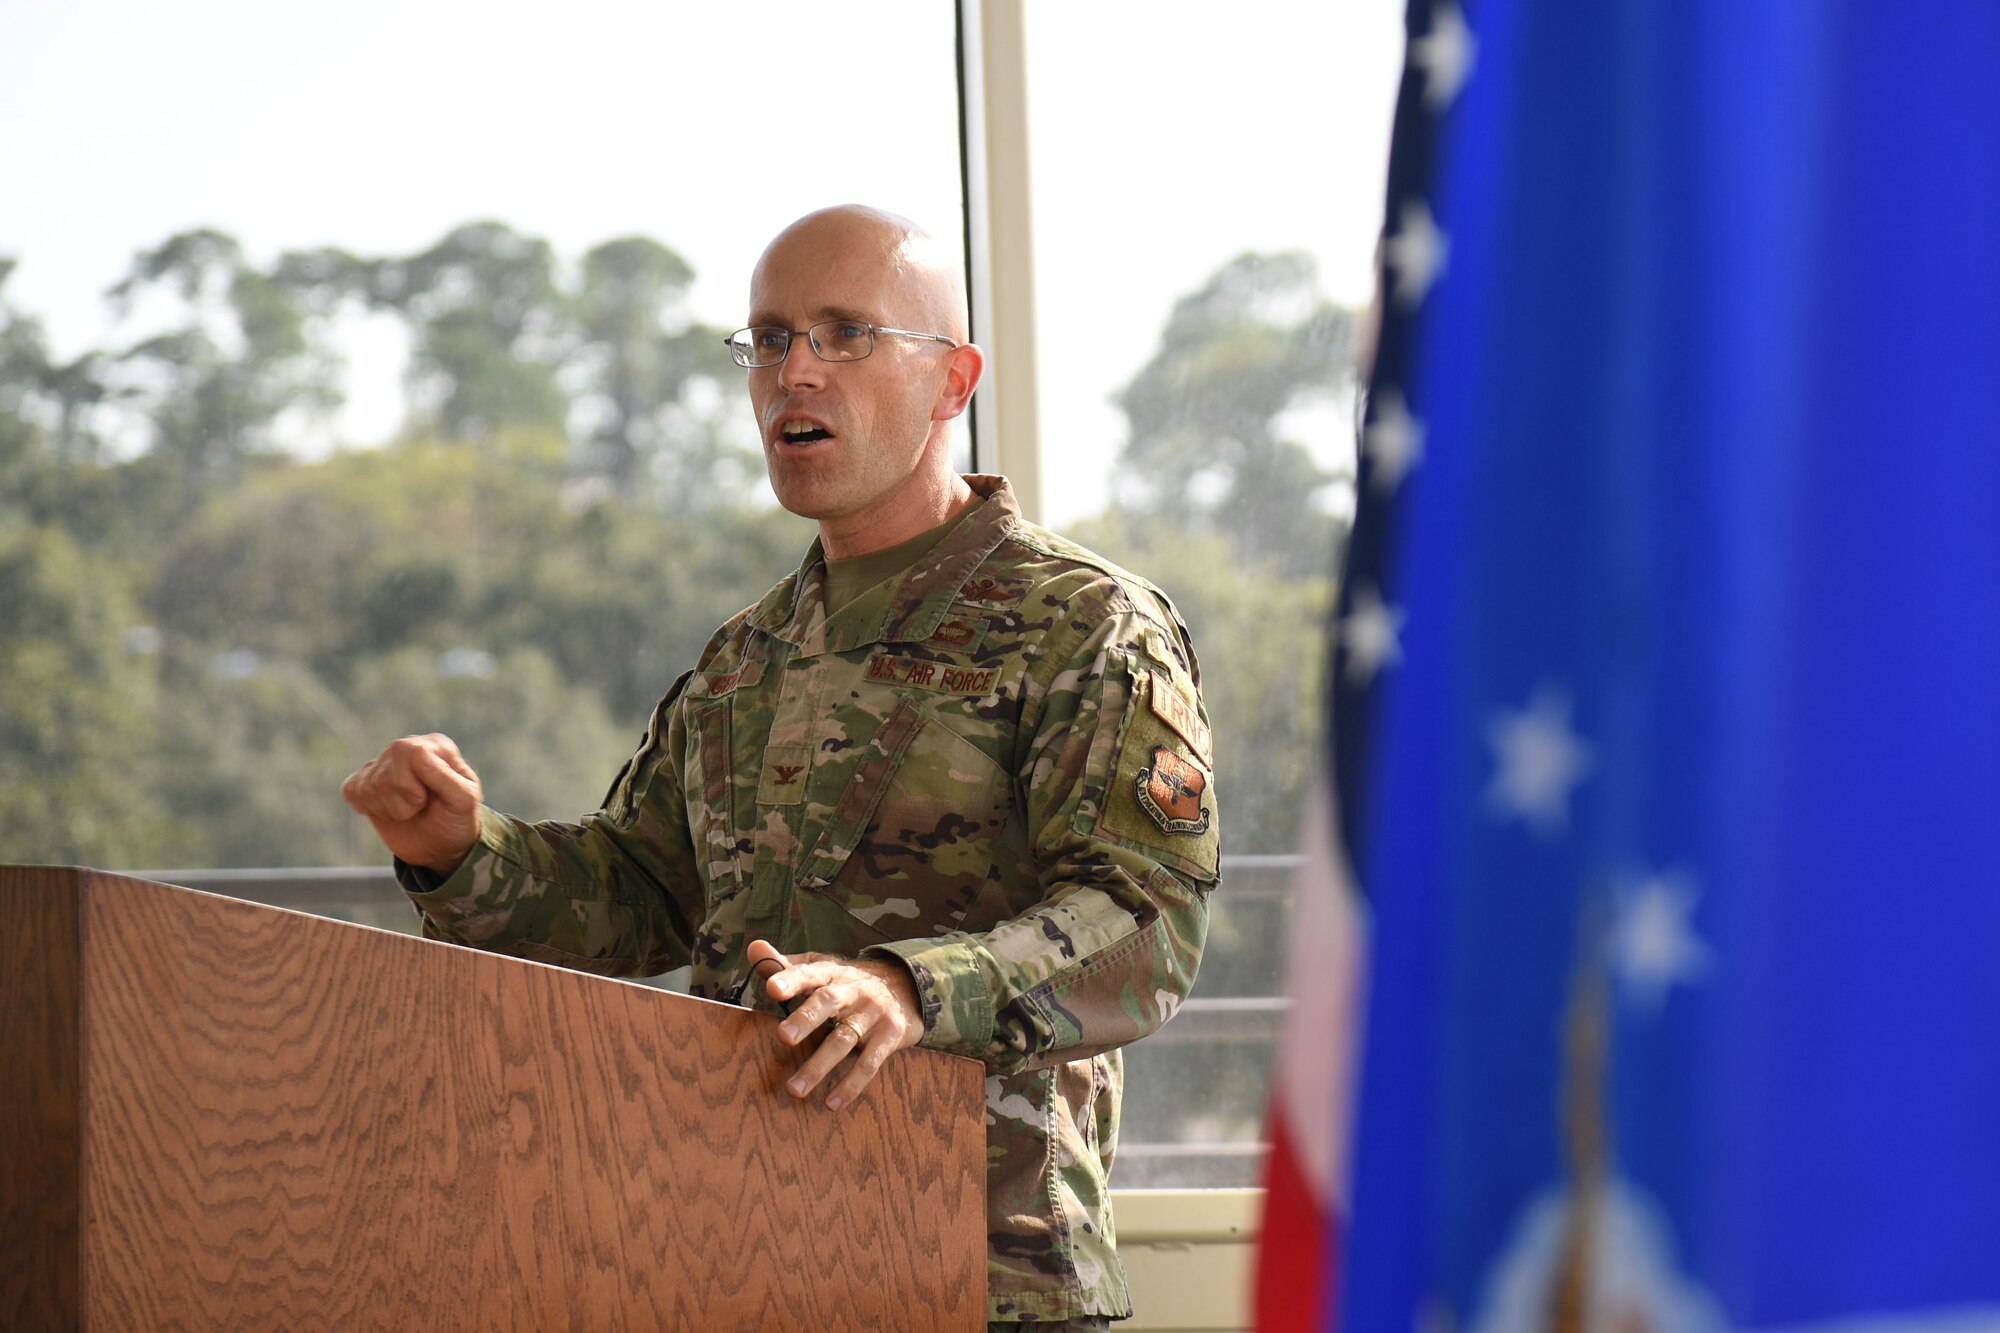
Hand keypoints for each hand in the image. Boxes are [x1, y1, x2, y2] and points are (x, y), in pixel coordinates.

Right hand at [340, 733, 482, 875]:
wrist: (439, 846)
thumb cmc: (456, 820)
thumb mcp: (463, 801)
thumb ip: (446, 777)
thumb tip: (418, 753)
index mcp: (435, 745)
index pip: (411, 753)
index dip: (415, 787)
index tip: (429, 799)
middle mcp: (406, 747)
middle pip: (386, 774)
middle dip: (403, 803)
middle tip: (419, 808)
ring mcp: (383, 763)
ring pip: (368, 786)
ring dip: (389, 810)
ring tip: (408, 811)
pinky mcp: (363, 780)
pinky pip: (351, 790)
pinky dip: (368, 809)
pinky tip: (386, 810)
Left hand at [749, 939, 923, 1111]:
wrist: (907, 987)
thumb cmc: (848, 982)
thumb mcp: (822, 969)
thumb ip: (787, 964)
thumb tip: (753, 948)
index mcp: (833, 972)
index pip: (810, 972)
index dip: (791, 979)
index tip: (772, 988)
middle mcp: (854, 989)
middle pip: (829, 1001)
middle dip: (806, 1018)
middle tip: (783, 1037)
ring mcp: (874, 1013)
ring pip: (844, 1039)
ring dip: (819, 1065)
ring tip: (794, 1089)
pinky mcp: (891, 1035)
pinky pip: (870, 1063)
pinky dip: (851, 1084)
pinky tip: (831, 1102)